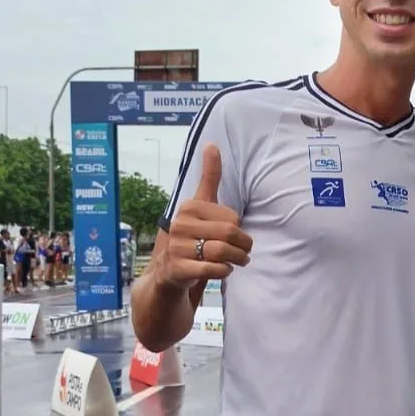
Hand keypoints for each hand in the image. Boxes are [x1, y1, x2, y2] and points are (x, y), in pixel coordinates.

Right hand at [160, 143, 252, 287]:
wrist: (169, 270)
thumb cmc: (192, 234)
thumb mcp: (201, 205)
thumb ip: (209, 177)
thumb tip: (211, 144)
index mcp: (189, 207)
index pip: (232, 218)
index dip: (241, 229)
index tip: (239, 236)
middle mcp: (180, 225)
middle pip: (229, 234)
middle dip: (243, 246)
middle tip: (246, 252)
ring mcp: (177, 247)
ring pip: (221, 252)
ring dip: (237, 259)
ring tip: (240, 261)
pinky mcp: (177, 268)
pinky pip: (212, 269)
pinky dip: (224, 271)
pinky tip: (224, 270)